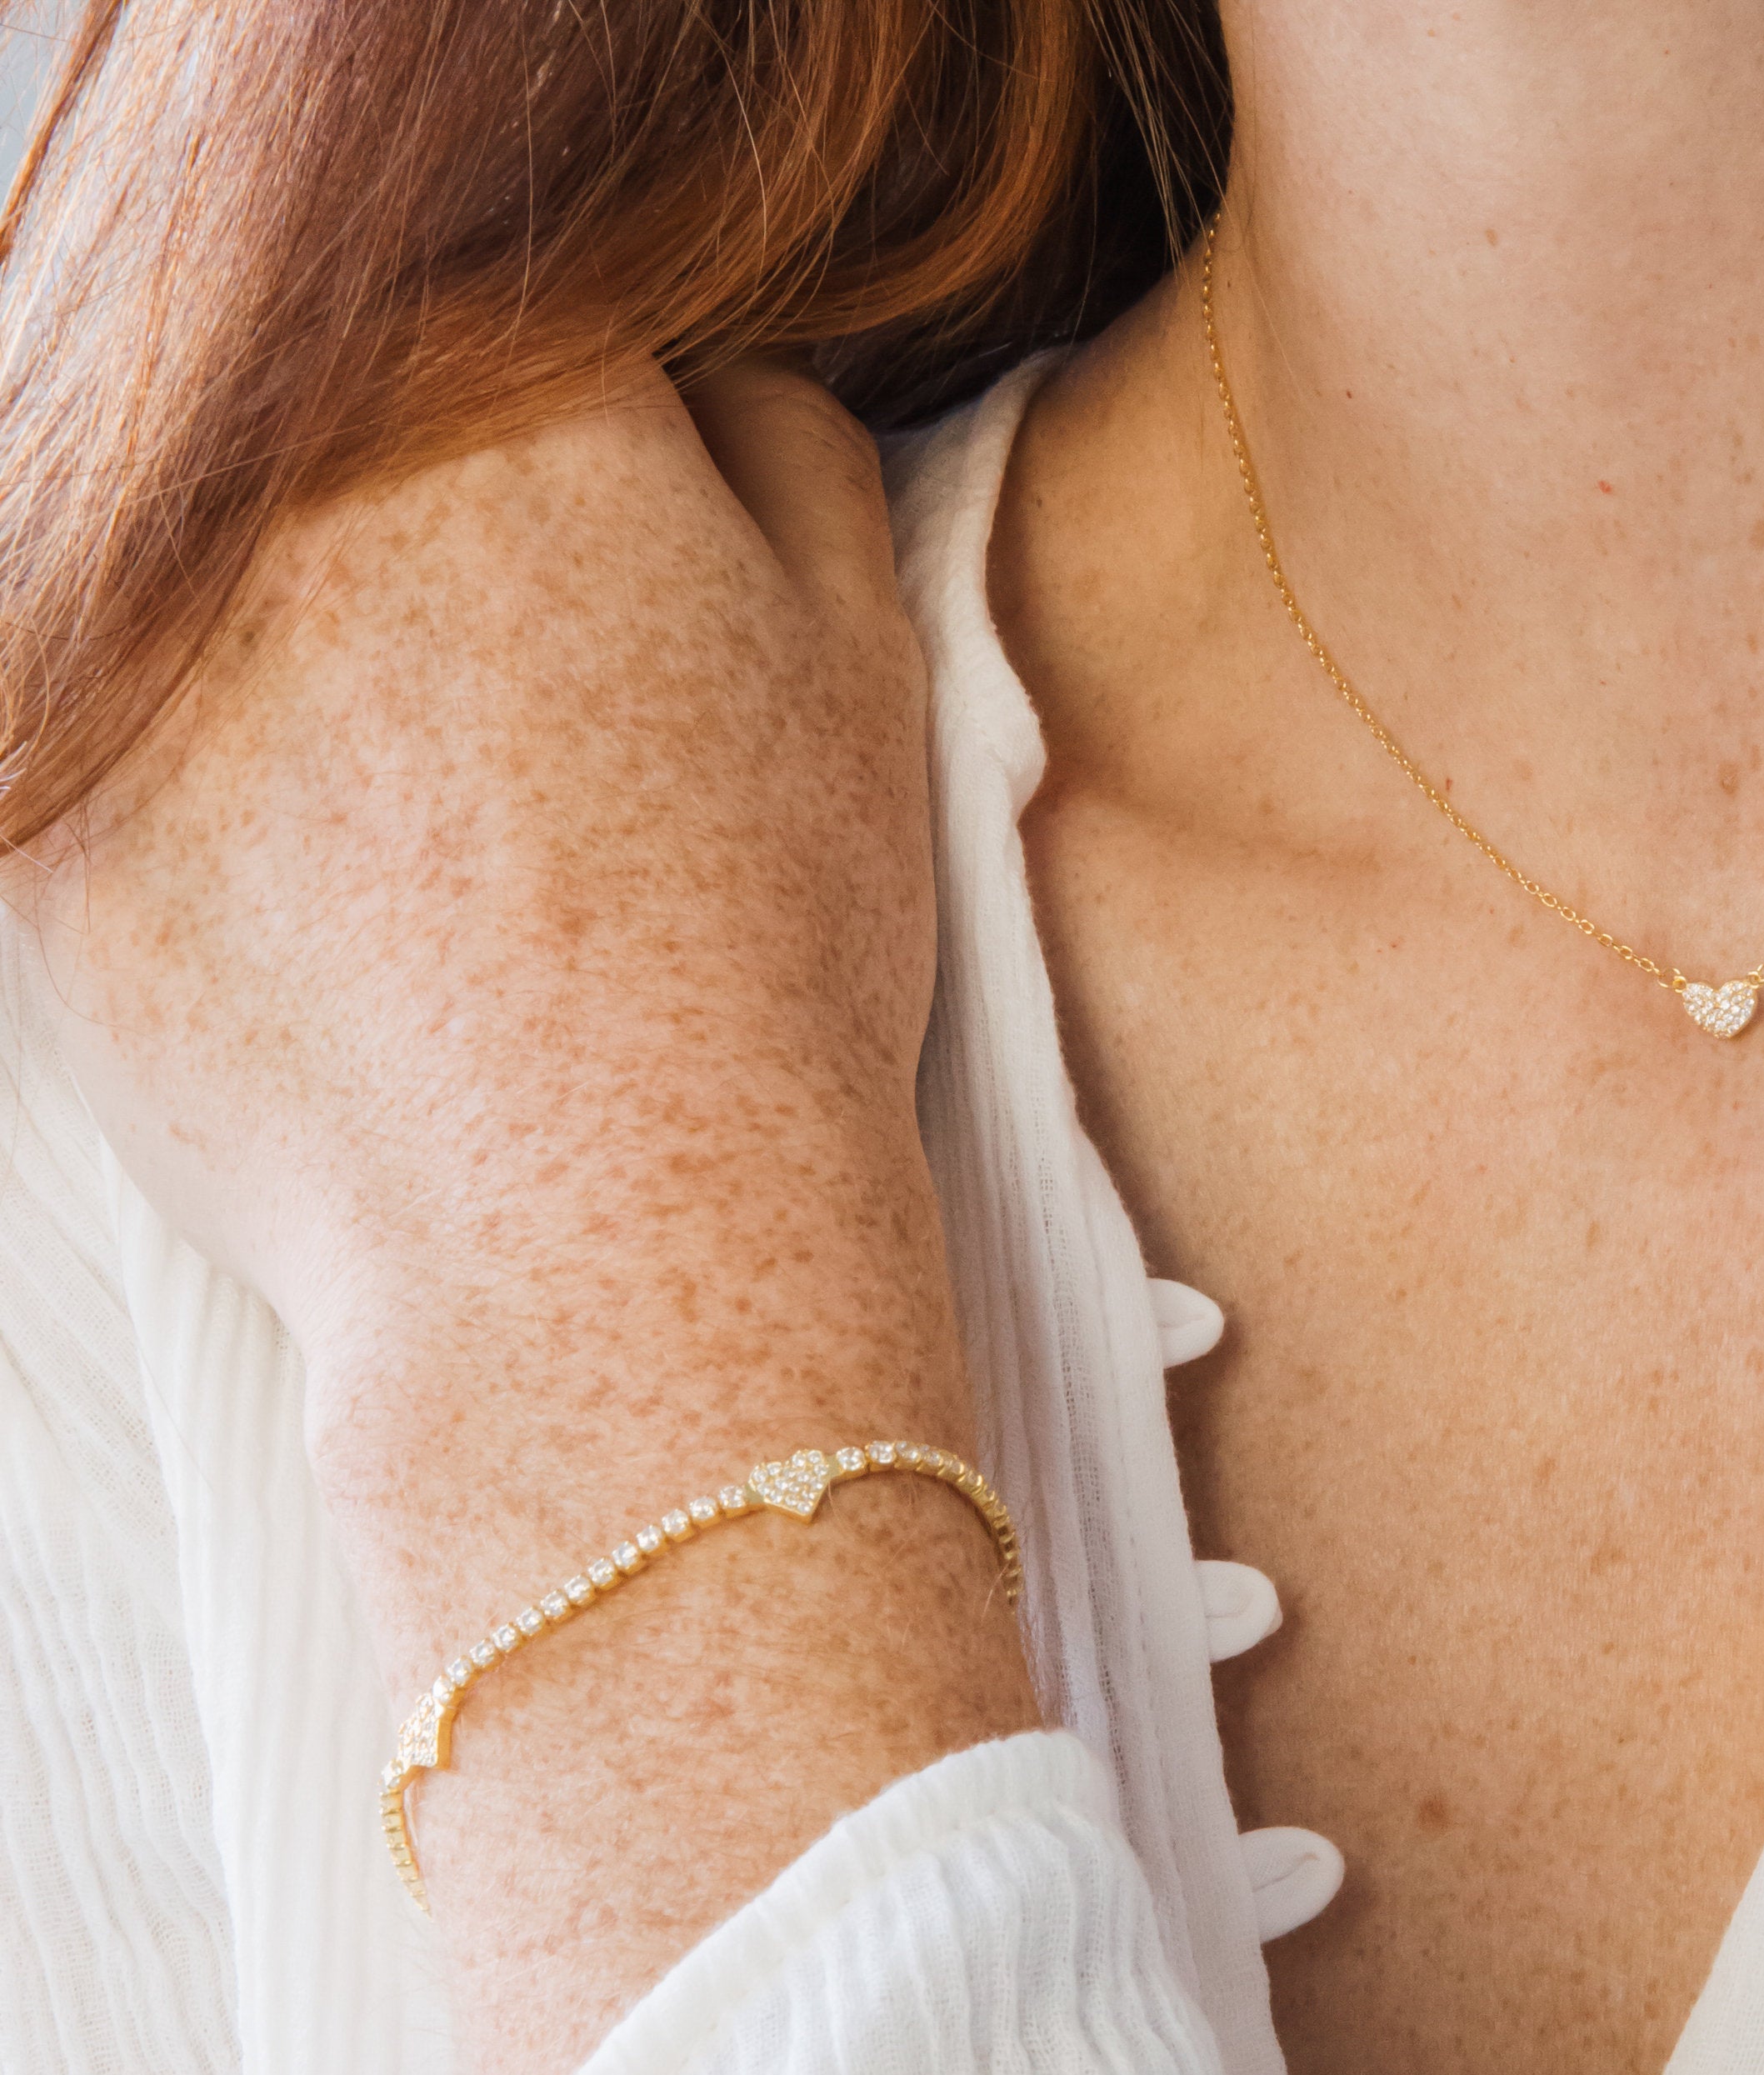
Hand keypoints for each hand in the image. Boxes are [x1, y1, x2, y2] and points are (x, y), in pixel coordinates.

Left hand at [26, 358, 1035, 2074]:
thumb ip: (785, 446)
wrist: (609, 1241)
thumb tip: (707, 381)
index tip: (603, 586)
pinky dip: (177, 768)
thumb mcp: (859, 663)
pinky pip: (91, 718)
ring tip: (408, 813)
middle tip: (501, 718)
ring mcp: (115, 629)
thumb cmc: (763, 955)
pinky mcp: (22, 804)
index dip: (578, 462)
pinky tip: (320, 891)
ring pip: (185, 553)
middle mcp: (273, 466)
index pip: (503, 324)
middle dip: (403, 533)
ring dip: (276, 633)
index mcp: (496, 386)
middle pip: (317, 417)